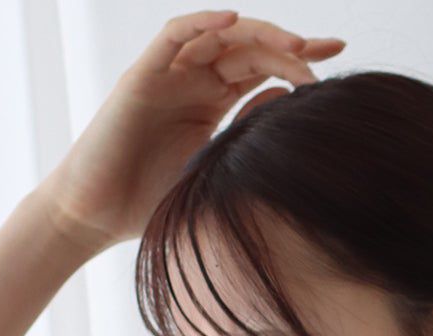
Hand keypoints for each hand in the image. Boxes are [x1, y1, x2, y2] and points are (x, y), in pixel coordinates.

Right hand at [32, 11, 346, 251]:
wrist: (96, 217)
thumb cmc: (150, 203)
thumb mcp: (214, 169)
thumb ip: (246, 133)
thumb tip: (288, 103)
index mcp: (213, 103)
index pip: (263, 69)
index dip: (298, 60)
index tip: (336, 58)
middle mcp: (193, 81)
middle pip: (249, 48)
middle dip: (290, 45)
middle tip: (327, 52)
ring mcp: (169, 75)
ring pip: (219, 36)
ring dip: (259, 34)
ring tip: (296, 44)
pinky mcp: (142, 76)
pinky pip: (174, 36)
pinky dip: (202, 24)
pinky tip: (233, 22)